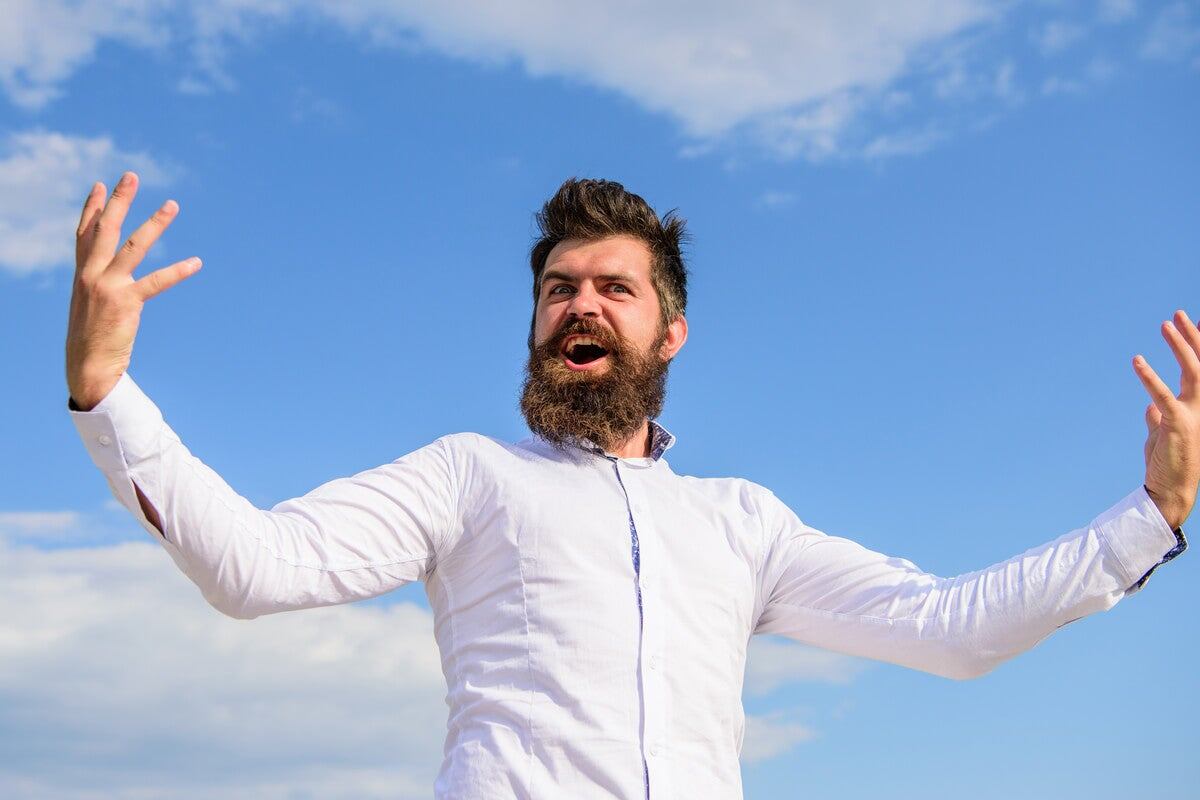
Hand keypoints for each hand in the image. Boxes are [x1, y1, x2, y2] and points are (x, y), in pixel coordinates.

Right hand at [65, 172, 200, 409]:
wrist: (87, 366)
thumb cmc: (91, 338)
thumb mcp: (88, 304)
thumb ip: (96, 285)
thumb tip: (105, 277)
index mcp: (81, 274)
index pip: (85, 233)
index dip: (91, 208)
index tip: (99, 184)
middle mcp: (91, 275)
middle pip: (105, 228)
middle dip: (118, 200)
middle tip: (131, 175)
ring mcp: (107, 287)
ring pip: (133, 246)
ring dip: (155, 223)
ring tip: (172, 204)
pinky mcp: (126, 303)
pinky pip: (156, 282)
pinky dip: (178, 271)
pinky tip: (196, 262)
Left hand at [1133, 309, 1199, 529]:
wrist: (1171, 490)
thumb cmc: (1168, 463)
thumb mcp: (1162, 435)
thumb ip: (1158, 418)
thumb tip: (1150, 407)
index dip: (1197, 345)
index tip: (1189, 322)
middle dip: (1192, 336)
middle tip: (1177, 313)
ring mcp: (1196, 415)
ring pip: (1193, 372)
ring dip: (1179, 346)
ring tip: (1165, 324)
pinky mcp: (1178, 425)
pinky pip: (1163, 395)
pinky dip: (1149, 377)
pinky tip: (1137, 361)